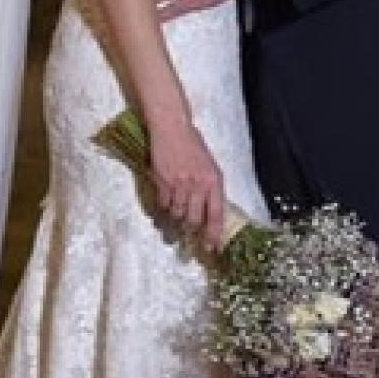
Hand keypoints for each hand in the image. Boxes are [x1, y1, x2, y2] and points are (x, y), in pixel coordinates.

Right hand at [147, 116, 226, 250]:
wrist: (172, 129)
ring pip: (177, 214)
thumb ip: (210, 189)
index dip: (214, 234)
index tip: (212, 247)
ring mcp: (178, 184)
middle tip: (189, 240)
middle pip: (194, 219)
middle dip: (191, 232)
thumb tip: (210, 212)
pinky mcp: (162, 182)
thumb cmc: (193, 146)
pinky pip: (163, 205)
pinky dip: (163, 211)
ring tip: (174, 227)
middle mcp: (197, 185)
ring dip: (176, 223)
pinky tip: (164, 211)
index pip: (216, 214)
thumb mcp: (210, 167)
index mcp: (214, 181)